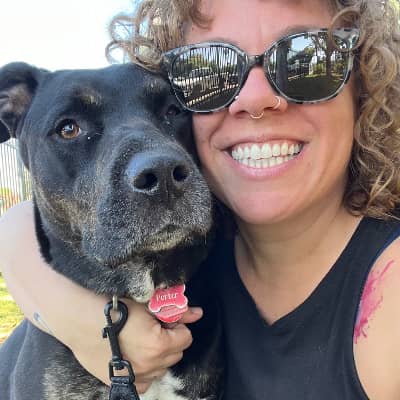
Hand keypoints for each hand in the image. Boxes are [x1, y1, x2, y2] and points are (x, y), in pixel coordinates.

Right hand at [0, 201, 202, 393]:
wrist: (79, 317)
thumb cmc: (113, 306)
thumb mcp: (148, 304)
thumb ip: (175, 310)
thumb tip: (198, 313)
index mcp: (159, 345)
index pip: (186, 337)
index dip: (178, 325)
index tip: (166, 318)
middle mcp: (150, 366)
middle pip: (176, 354)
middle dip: (171, 339)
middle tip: (155, 326)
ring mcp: (134, 377)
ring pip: (162, 368)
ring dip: (160, 355)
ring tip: (144, 339)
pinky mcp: (119, 382)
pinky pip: (144, 382)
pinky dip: (146, 370)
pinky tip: (136, 355)